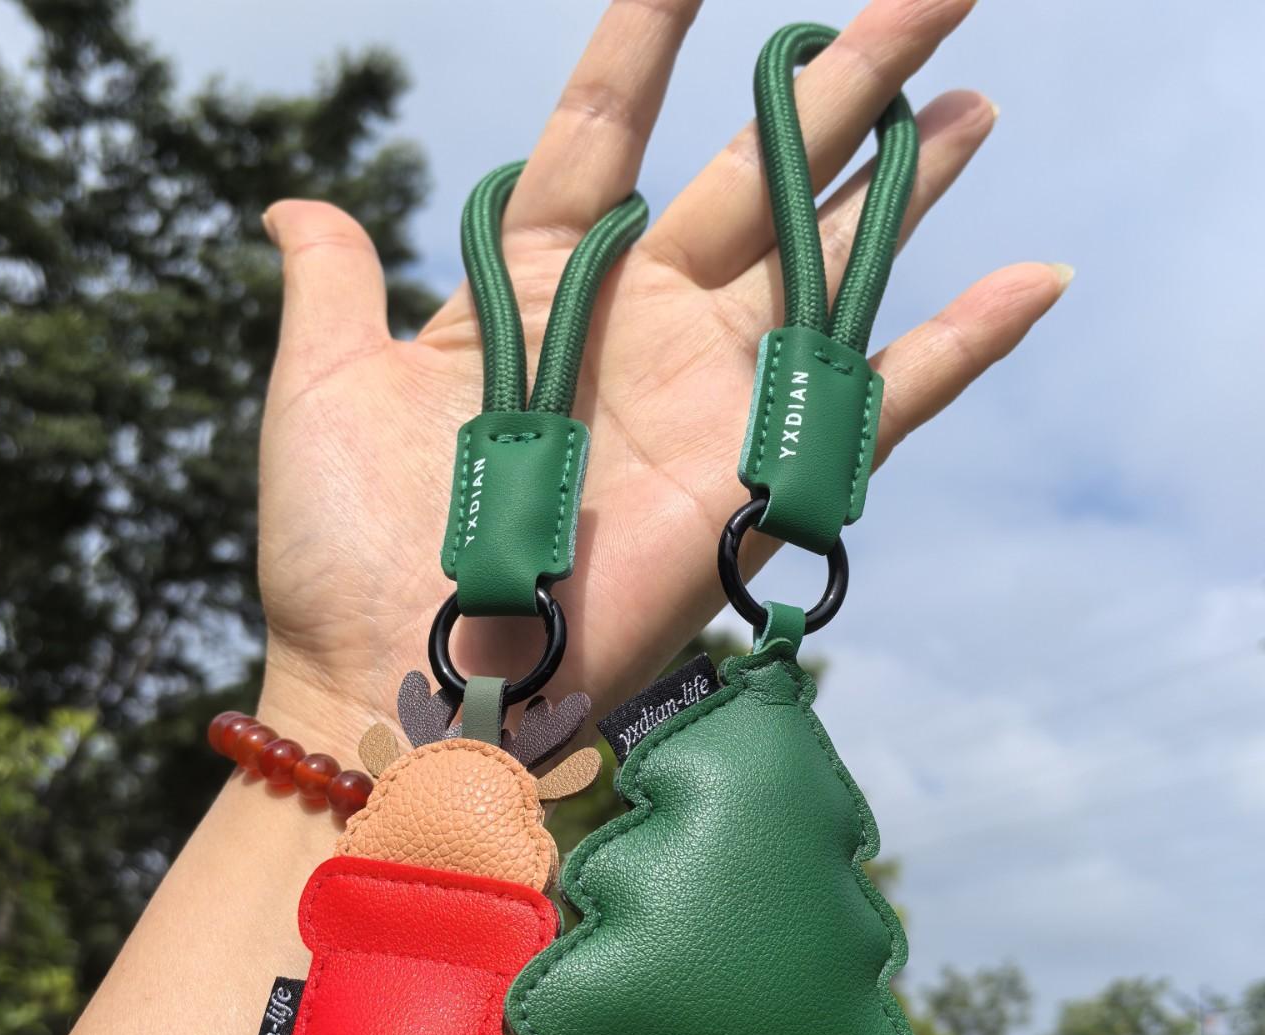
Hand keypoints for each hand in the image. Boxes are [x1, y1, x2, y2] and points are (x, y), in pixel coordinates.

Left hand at [256, 0, 1066, 750]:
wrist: (406, 674)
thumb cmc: (345, 544)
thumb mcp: (325, 386)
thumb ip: (333, 282)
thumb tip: (294, 199)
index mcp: (538, 284)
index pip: (605, 124)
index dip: (646, 35)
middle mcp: (642, 325)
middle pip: (753, 170)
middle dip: (834, 78)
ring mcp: (711, 395)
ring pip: (831, 259)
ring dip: (907, 180)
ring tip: (975, 96)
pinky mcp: (760, 474)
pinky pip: (881, 400)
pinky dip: (963, 347)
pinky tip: (1036, 279)